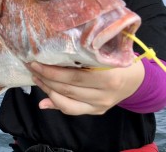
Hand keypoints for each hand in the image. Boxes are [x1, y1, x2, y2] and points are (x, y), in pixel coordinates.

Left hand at [27, 61, 144, 114]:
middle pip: (67, 89)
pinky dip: (56, 104)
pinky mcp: (96, 111)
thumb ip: (82, 57)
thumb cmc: (118, 61)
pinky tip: (43, 99)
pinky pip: (72, 110)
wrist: (135, 79)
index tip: (35, 60)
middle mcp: (104, 94)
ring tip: (35, 76)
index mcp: (108, 77)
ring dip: (47, 89)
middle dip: (45, 78)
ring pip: (66, 101)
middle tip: (31, 66)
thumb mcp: (105, 55)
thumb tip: (57, 59)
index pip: (73, 77)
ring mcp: (100, 105)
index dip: (51, 71)